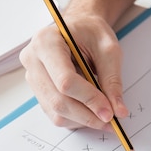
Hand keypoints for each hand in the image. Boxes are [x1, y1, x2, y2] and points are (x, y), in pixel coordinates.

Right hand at [19, 12, 128, 129]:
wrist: (77, 29)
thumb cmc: (90, 33)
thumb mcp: (108, 48)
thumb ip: (113, 80)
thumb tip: (118, 111)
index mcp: (46, 42)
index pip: (65, 80)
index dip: (89, 99)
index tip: (110, 112)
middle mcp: (32, 60)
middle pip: (59, 100)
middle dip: (87, 115)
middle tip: (110, 122)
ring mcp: (33, 78)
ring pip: (56, 112)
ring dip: (83, 120)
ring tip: (104, 117)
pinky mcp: (38, 91)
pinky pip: (56, 114)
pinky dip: (76, 119)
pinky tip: (91, 113)